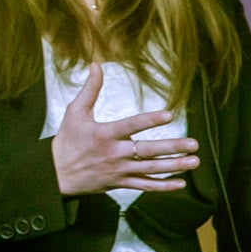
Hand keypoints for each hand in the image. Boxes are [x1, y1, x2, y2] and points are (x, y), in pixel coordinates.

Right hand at [51, 63, 198, 194]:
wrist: (55, 175)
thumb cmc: (67, 141)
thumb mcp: (75, 112)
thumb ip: (90, 89)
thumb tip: (96, 65)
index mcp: (105, 134)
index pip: (132, 125)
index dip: (151, 120)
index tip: (170, 115)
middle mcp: (115, 153)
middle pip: (148, 150)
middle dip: (172, 147)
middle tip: (194, 144)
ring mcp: (119, 171)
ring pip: (151, 170)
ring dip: (174, 166)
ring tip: (195, 161)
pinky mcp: (120, 183)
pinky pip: (145, 186)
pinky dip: (163, 186)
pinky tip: (181, 183)